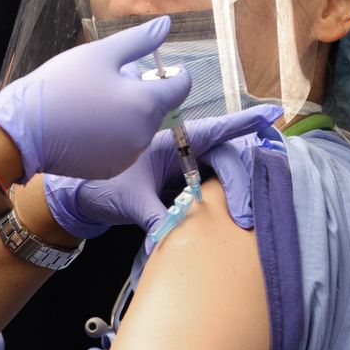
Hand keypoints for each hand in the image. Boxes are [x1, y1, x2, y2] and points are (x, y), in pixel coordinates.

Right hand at [0, 16, 189, 180]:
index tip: (149, 68)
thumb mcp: (99, 54)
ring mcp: (128, 156)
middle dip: (140, 94)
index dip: (170, 74)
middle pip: (156, 108)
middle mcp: (144, 134)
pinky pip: (122, 148)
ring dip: (126, 116)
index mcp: (146, 102)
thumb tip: (166, 25)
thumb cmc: (61, 87)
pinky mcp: (111, 169)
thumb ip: (138, 41)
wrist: (23, 131)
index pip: (180, 86)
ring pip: (138, 128)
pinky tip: (85, 127)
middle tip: (105, 84)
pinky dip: (111, 136)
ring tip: (92, 105)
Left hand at [44, 106, 282, 239]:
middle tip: (246, 216)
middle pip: (226, 160)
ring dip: (236, 195)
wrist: (77, 202)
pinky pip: (210, 194)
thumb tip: (172, 236)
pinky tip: (234, 219)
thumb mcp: (129, 201)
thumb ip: (155, 216)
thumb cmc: (98, 189)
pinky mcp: (180, 192)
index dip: (244, 123)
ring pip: (221, 177)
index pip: (214, 130)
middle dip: (241, 185)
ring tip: (244, 220)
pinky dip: (222, 205)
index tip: (272, 113)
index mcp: (169, 143)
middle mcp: (180, 155)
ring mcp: (182, 173)